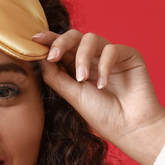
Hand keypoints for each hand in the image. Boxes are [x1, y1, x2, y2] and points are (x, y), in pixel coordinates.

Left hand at [33, 30, 164, 164]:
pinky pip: (112, 49)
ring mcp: (111, 56)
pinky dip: (104, 65)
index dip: (49, 40)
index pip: (63, 48)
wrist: (130, 128)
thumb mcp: (72, 95)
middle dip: (61, 43)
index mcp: (78, 67)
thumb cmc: (102, 115)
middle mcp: (94, 59)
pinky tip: (103, 84)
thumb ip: (55, 75)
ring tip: (82, 79)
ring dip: (82, 57)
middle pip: (75, 36)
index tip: (34, 40)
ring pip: (91, 39)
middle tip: (53, 56)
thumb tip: (40, 56)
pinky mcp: (129, 55)